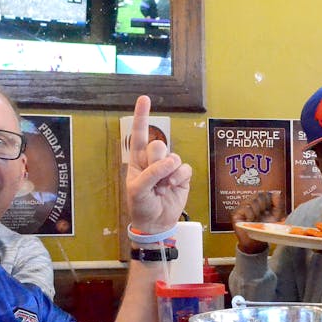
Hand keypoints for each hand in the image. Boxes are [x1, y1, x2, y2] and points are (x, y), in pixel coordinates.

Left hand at [126, 95, 191, 233]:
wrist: (156, 223)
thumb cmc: (141, 205)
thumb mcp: (138, 190)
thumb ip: (151, 173)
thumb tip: (170, 162)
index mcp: (137, 160)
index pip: (139, 135)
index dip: (142, 116)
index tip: (145, 98)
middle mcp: (153, 160)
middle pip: (158, 144)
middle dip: (156, 160)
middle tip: (154, 177)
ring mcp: (169, 167)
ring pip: (173, 156)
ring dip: (168, 172)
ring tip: (163, 187)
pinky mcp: (182, 176)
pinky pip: (185, 167)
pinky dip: (179, 177)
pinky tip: (173, 186)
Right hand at [231, 191, 284, 253]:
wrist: (256, 243)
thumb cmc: (264, 230)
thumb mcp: (276, 217)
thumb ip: (278, 204)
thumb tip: (277, 193)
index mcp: (259, 202)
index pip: (265, 193)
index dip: (270, 201)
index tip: (270, 211)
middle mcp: (250, 202)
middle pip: (259, 195)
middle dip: (264, 206)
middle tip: (263, 216)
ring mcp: (242, 207)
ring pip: (253, 201)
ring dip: (257, 212)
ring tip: (256, 219)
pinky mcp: (236, 213)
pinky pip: (246, 208)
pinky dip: (251, 215)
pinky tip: (250, 221)